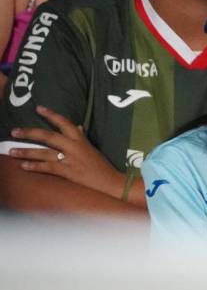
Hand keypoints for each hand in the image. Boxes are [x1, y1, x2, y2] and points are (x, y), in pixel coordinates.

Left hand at [8, 105, 125, 198]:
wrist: (110, 181)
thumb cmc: (102, 164)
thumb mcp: (92, 147)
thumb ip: (82, 137)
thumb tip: (77, 126)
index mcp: (81, 139)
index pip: (64, 122)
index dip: (51, 114)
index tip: (38, 108)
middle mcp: (74, 147)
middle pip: (48, 136)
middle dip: (30, 133)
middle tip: (14, 131)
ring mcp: (70, 159)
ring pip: (44, 153)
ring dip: (26, 152)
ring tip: (12, 151)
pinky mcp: (68, 172)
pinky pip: (48, 167)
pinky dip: (35, 166)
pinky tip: (24, 166)